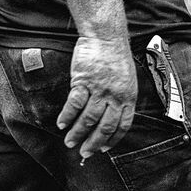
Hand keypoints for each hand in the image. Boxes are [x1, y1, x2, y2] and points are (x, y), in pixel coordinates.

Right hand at [57, 31, 136, 159]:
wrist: (106, 36)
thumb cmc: (115, 57)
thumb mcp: (127, 80)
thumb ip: (121, 98)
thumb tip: (111, 116)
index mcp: (128, 97)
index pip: (122, 126)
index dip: (112, 140)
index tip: (103, 149)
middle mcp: (115, 96)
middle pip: (104, 127)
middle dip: (93, 143)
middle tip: (84, 153)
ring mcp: (99, 89)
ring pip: (88, 119)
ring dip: (77, 133)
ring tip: (69, 141)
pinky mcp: (84, 81)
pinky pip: (75, 104)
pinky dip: (67, 116)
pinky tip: (62, 123)